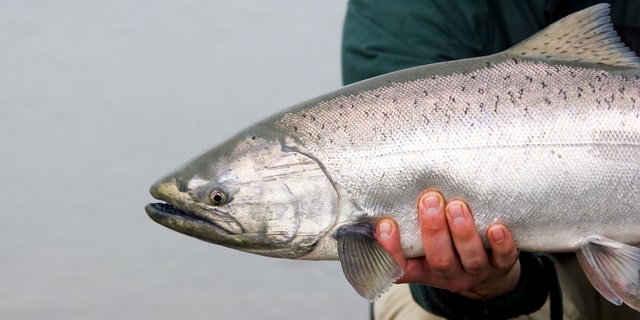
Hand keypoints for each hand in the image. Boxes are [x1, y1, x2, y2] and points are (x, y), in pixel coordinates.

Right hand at [376, 190, 520, 298]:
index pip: (400, 267)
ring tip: (456, 206)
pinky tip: (497, 227)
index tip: (385, 224)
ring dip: (463, 232)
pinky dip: (502, 244)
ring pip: (470, 258)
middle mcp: (448, 274)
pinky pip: (504, 259)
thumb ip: (406, 226)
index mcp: (422, 269)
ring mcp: (476, 271)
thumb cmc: (446, 246)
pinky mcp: (502, 265)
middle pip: (439, 260)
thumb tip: (379, 194)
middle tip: (429, 200)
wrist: (488, 269)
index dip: (391, 250)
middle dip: (434, 230)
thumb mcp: (420, 243)